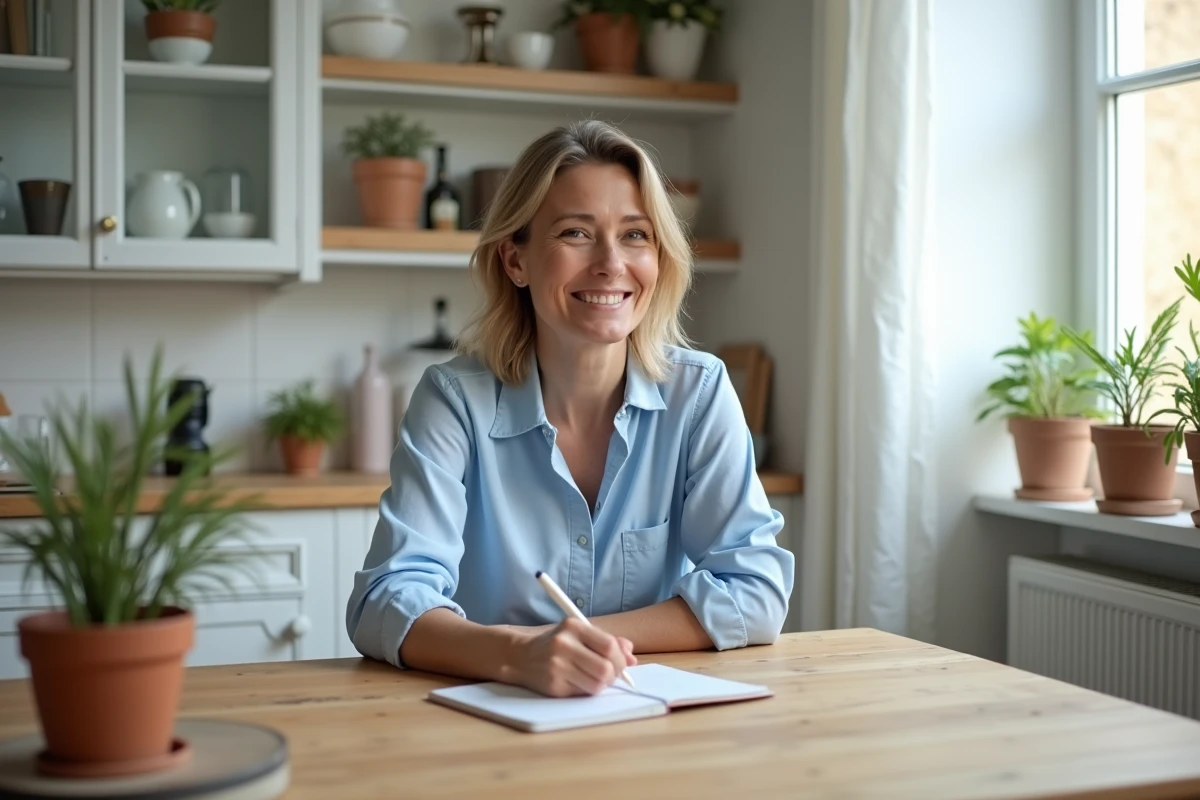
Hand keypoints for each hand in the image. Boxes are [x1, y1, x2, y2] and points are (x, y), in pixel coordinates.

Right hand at [502, 617, 635, 696]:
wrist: (520, 656)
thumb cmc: (557, 644)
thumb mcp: (580, 634)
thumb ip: (608, 641)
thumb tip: (631, 658)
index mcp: (573, 626)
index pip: (608, 645)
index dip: (620, 658)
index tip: (621, 664)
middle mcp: (564, 644)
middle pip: (605, 668)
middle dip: (614, 675)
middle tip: (610, 675)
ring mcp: (557, 666)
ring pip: (597, 685)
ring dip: (602, 685)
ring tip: (596, 679)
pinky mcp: (553, 685)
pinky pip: (582, 693)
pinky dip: (587, 690)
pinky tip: (580, 682)